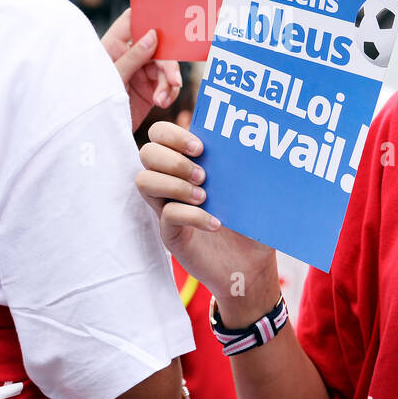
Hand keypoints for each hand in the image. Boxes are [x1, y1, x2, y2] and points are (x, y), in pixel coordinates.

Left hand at [101, 8, 182, 130]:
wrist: (95, 136)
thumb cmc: (93, 103)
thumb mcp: (113, 77)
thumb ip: (133, 56)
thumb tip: (153, 34)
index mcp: (114, 45)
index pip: (132, 20)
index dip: (148, 14)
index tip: (166, 19)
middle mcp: (129, 56)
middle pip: (158, 46)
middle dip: (167, 63)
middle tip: (173, 80)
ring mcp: (141, 72)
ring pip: (165, 67)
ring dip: (168, 82)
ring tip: (162, 99)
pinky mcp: (150, 90)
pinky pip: (168, 85)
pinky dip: (169, 93)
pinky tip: (163, 103)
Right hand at [136, 120, 280, 323]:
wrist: (252, 265)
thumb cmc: (251, 222)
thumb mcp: (252, 190)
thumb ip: (245, 166)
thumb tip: (253, 144)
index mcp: (189, 162)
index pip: (159, 134)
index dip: (172, 135)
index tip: (201, 148)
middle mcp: (172, 181)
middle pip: (146, 152)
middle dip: (173, 160)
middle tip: (203, 176)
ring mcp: (167, 207)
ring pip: (144, 181)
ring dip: (174, 184)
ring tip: (204, 197)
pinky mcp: (170, 233)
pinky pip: (167, 215)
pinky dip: (192, 216)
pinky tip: (215, 223)